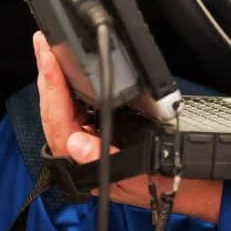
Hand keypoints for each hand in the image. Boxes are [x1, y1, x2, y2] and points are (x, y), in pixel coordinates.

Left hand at [33, 31, 222, 223]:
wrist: (188, 187)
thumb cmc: (166, 181)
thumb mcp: (140, 172)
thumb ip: (106, 160)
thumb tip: (76, 143)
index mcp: (82, 164)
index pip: (58, 120)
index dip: (52, 87)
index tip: (49, 59)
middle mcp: (79, 153)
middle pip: (54, 109)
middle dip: (48, 74)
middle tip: (43, 43)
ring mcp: (88, 142)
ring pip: (62, 108)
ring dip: (56, 78)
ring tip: (50, 50)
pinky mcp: (100, 133)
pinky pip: (77, 108)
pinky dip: (71, 87)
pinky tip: (70, 71)